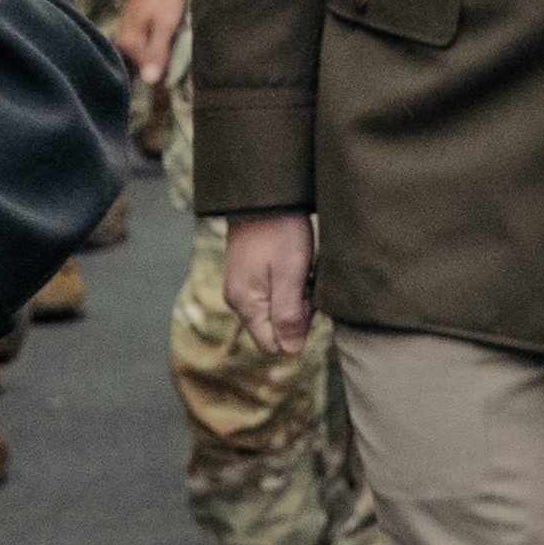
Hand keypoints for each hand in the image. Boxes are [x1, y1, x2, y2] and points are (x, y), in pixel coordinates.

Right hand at [113, 0, 184, 83]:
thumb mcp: (165, 24)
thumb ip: (157, 52)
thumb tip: (150, 80)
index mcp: (129, 43)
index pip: (150, 69)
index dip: (166, 63)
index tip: (175, 48)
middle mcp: (123, 43)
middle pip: (147, 63)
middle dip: (163, 55)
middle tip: (173, 36)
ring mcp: (127, 38)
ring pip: (148, 55)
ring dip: (162, 48)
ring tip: (170, 31)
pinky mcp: (134, 33)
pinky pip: (147, 46)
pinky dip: (159, 42)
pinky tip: (165, 30)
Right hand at [224, 212, 315, 356]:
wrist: (264, 193)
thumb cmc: (280, 231)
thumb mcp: (290, 273)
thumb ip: (289, 315)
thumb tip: (291, 351)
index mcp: (245, 303)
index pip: (273, 344)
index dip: (296, 329)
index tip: (306, 299)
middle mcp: (237, 299)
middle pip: (274, 328)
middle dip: (296, 311)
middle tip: (306, 280)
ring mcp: (240, 285)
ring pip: (275, 309)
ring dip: (294, 295)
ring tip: (301, 268)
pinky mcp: (247, 273)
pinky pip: (271, 292)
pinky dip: (287, 282)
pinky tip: (294, 263)